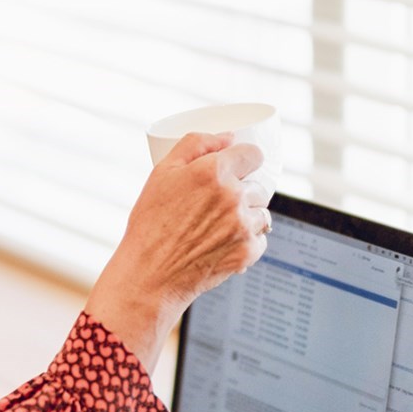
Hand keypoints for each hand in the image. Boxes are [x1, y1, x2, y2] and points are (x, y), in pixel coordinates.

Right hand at [85, 132, 271, 371]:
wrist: (150, 275)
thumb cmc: (150, 225)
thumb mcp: (161, 173)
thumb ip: (195, 144)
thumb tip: (227, 136)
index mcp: (214, 172)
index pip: (253, 154)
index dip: (244, 161)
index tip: (237, 169)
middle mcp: (234, 196)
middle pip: (257, 185)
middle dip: (241, 192)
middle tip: (213, 207)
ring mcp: (244, 225)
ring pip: (261, 212)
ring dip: (245, 217)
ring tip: (214, 228)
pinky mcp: (249, 251)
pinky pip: (260, 239)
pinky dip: (245, 241)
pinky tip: (219, 245)